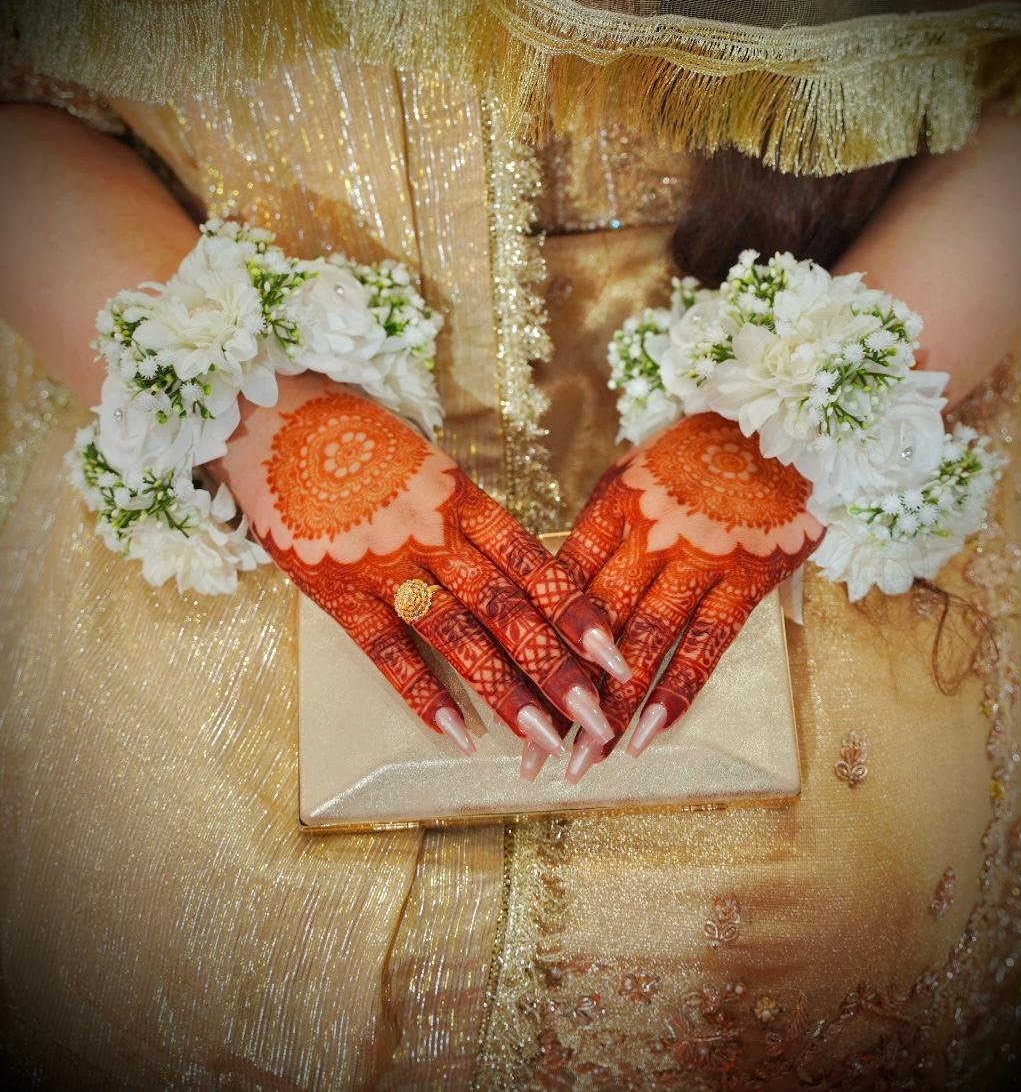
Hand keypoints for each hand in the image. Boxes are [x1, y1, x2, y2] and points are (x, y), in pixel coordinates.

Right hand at [217, 374, 628, 773]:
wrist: (271, 413)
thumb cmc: (360, 440)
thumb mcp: (428, 466)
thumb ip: (470, 521)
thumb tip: (523, 577)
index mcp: (463, 499)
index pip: (533, 565)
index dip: (578, 613)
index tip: (617, 656)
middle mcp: (433, 534)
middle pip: (507, 609)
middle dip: (558, 668)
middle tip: (598, 720)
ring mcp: (384, 564)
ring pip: (457, 635)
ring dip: (504, 690)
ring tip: (544, 738)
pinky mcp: (336, 591)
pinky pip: (387, 651)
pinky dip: (423, 695)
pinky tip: (459, 736)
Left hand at [556, 412, 823, 779]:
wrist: (786, 420)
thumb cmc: (698, 451)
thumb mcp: (634, 472)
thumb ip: (597, 531)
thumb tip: (554, 589)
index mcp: (611, 506)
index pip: (558, 587)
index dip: (529, 645)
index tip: (503, 695)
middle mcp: (648, 534)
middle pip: (589, 628)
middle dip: (557, 695)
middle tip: (530, 756)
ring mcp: (698, 557)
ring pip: (642, 646)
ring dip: (610, 710)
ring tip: (581, 764)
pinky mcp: (746, 578)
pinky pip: (705, 646)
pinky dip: (675, 694)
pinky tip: (647, 737)